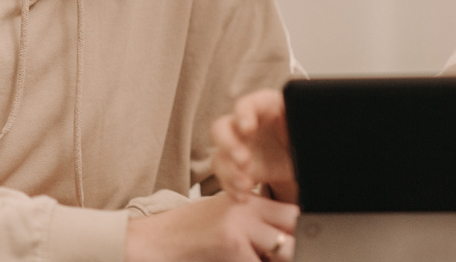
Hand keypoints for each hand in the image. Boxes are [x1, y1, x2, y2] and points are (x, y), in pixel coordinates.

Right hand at [124, 192, 297, 261]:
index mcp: (249, 200)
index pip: (292, 212)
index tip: (301, 244)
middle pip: (294, 227)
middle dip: (293, 248)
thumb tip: (287, 243)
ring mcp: (241, 225)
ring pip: (284, 249)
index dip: (300, 232)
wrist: (154, 241)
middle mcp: (248, 208)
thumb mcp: (225, 217)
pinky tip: (236, 261)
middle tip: (280, 256)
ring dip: (277, 259)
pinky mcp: (231, 245)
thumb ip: (254, 224)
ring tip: (256, 257)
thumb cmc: (189, 233)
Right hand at [211, 89, 297, 203]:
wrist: (305, 155)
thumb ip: (306, 120)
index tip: (248, 128)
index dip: (243, 114)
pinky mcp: (238, 169)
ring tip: (246, 185)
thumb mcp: (308, 125)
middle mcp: (246, 125)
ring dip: (229, 172)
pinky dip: (231, 188)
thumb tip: (316, 117)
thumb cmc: (306, 133)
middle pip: (221, 128)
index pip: (247, 104)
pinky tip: (244, 197)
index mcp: (265, 107)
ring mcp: (239, 147)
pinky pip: (225, 178)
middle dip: (228, 144)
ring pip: (219, 156)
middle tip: (243, 160)